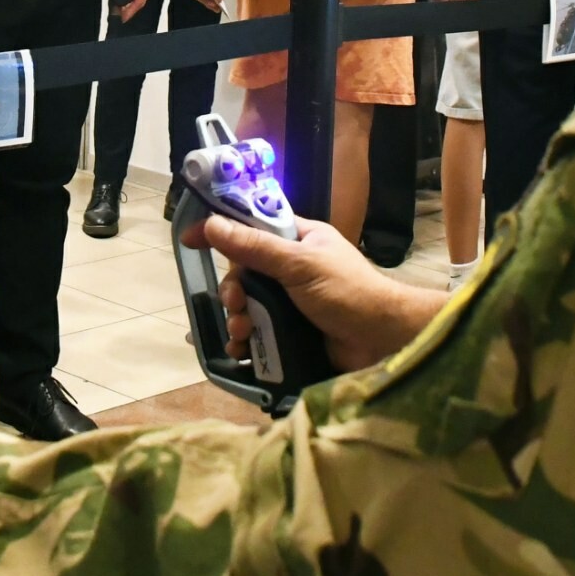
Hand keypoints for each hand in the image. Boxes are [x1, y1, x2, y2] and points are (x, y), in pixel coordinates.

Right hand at [185, 210, 446, 373]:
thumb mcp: (300, 265)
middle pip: (245, 274)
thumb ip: (255, 247)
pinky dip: (246, 342)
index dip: (222, 232)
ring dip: (238, 320)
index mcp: (299, 240)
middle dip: (234, 292)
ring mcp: (292, 303)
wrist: (383, 343)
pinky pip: (258, 334)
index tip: (190, 240)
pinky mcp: (292, 334)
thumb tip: (212, 224)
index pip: (252, 228)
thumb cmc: (348, 293)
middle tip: (237, 306)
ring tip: (242, 334)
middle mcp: (293, 269)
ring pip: (248, 306)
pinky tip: (241, 352)